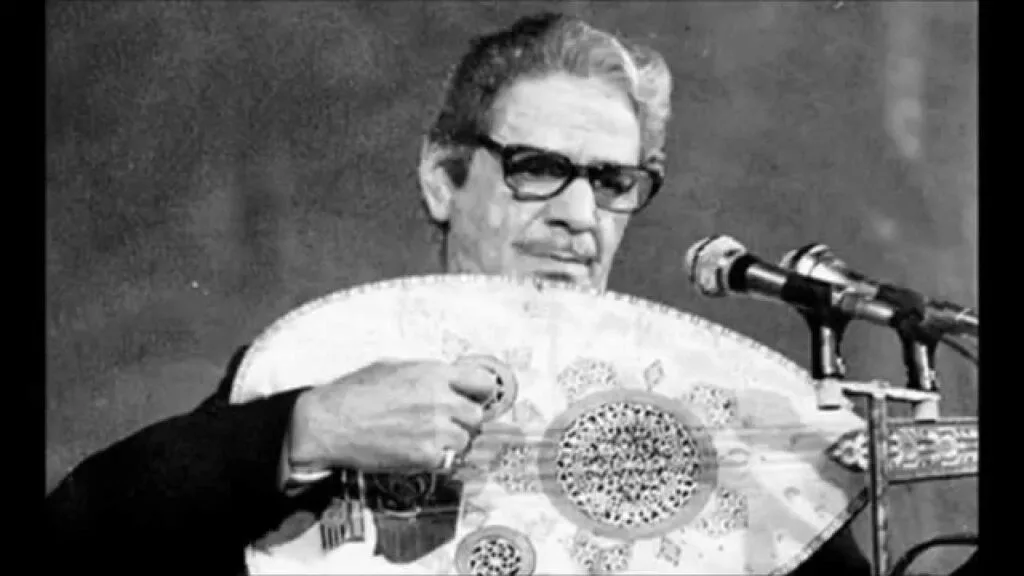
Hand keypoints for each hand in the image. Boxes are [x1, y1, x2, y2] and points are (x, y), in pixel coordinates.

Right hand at [287, 358, 500, 473]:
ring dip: (450, 442)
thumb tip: (447, 379)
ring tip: (425, 439)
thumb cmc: (354, 393)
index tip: (472, 398)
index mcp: (435, 374)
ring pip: (464, 441)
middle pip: (476, 416)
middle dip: (463, 420)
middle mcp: (441, 401)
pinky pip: (447, 461)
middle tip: (444, 423)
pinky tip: (415, 451)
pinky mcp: (426, 456)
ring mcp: (436, 430)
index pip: (484, 383)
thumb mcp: (395, 367)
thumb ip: (427, 374)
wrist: (328, 422)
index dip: (479, 393)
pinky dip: (436, 459)